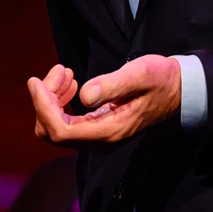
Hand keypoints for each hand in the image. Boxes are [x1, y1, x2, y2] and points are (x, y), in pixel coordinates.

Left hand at [26, 54, 181, 144]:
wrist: (177, 90)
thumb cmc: (160, 80)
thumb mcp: (139, 75)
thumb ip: (112, 85)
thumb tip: (84, 95)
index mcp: (109, 131)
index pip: (60, 130)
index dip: (42, 107)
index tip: (35, 80)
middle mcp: (100, 140)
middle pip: (52, 132)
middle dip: (45, 100)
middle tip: (60, 70)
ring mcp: (97, 137)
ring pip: (55, 126)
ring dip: (51, 98)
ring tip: (65, 72)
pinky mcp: (95, 129)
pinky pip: (66, 121)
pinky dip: (60, 101)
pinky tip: (71, 82)